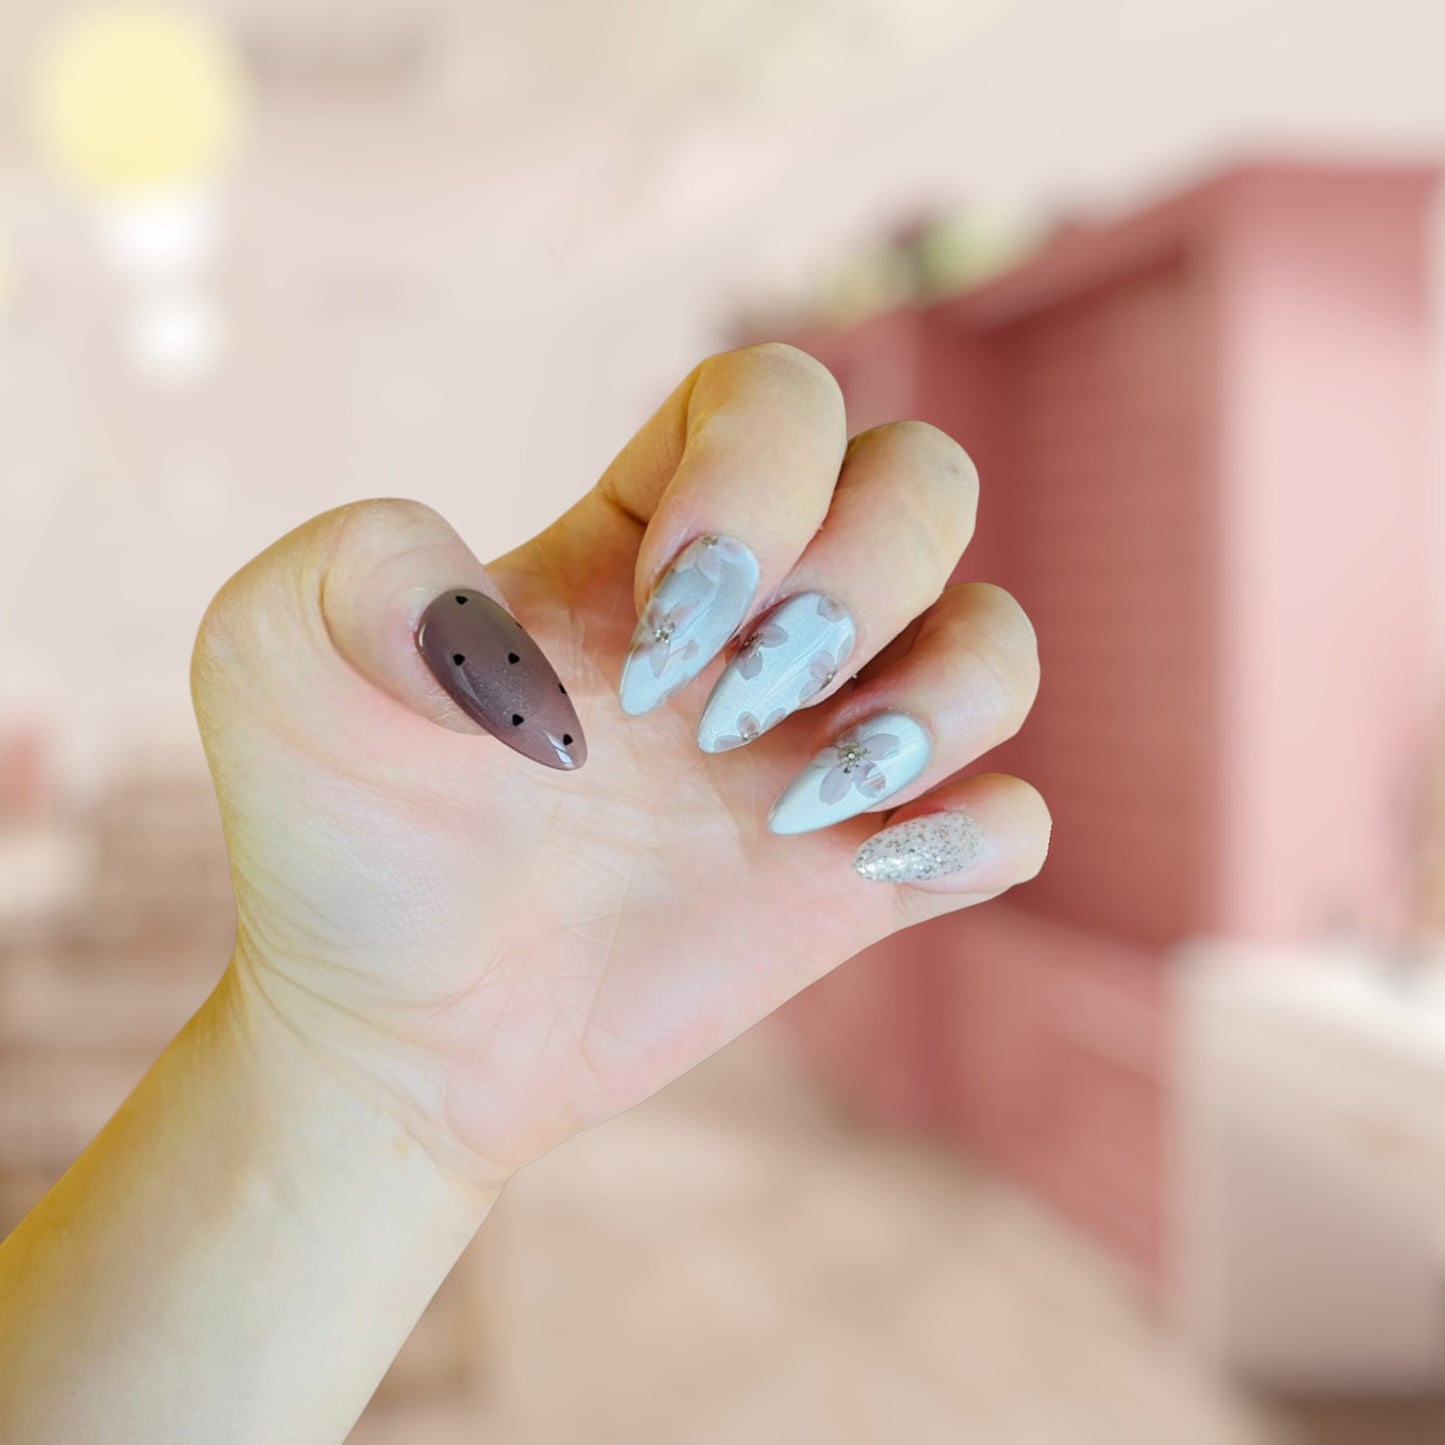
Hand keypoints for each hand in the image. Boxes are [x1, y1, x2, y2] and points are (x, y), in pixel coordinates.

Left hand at [192, 343, 1047, 1188]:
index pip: (783, 400)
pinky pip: (1010, 816)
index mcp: (646, 535)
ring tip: (792, 800)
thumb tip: (516, 609)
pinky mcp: (862, 873)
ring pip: (994, 641)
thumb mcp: (274, 663)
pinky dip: (976, 826)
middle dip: (855, 580)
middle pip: (924, 485)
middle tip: (717, 717)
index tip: (651, 630)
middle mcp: (758, 621)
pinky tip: (870, 866)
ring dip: (933, 702)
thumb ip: (356, 564)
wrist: (396, 1030)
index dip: (758, 479)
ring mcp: (821, 746)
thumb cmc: (339, 840)